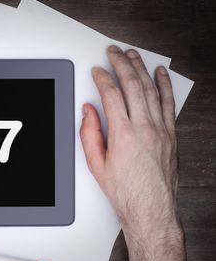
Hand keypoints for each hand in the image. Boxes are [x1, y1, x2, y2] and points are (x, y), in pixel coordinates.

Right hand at [80, 45, 181, 245]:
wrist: (151, 208)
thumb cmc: (125, 191)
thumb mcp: (96, 164)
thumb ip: (89, 134)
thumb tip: (88, 112)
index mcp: (123, 135)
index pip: (112, 95)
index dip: (103, 78)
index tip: (97, 71)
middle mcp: (145, 128)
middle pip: (133, 85)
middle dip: (122, 64)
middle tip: (114, 52)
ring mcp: (161, 130)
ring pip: (151, 90)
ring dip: (141, 69)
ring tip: (133, 55)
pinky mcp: (171, 135)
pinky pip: (168, 103)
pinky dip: (164, 85)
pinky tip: (160, 74)